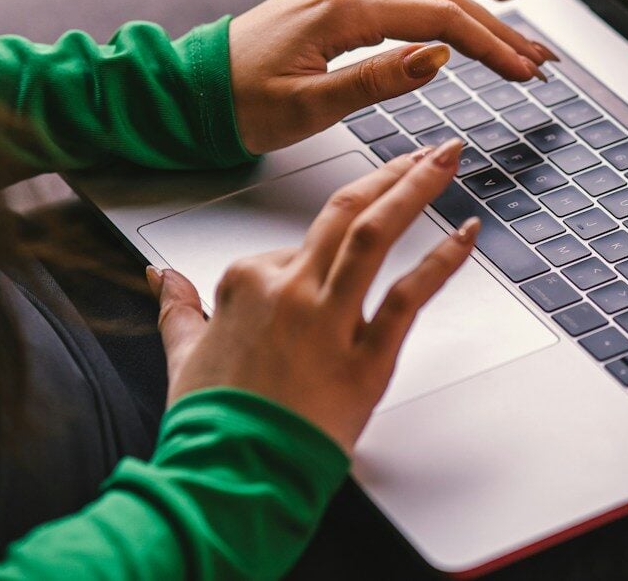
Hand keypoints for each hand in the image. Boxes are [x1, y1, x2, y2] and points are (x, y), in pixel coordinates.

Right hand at [148, 139, 479, 453]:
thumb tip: (160, 277)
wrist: (231, 477)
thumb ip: (177, 307)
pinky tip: (467, 234)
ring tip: (446, 161)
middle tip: (427, 151)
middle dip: (392, 172)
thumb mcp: (181, 353)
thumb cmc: (211, 425)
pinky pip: (408, 295)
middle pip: (346, 211)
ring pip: (375, 234)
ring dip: (416, 188)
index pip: (294, 246)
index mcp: (246, 281)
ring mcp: (329, 319)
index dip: (317, 256)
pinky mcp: (365, 356)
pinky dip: (442, 260)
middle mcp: (290, 289)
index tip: (336, 256)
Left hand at [228, 0, 558, 153]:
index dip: (490, 45)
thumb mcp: (309, 108)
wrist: (189, 92)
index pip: (440, 22)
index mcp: (343, 12)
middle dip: (496, 19)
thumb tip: (438, 57)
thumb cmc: (241, 106)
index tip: (524, 71)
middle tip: (537, 49)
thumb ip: (376, 80)